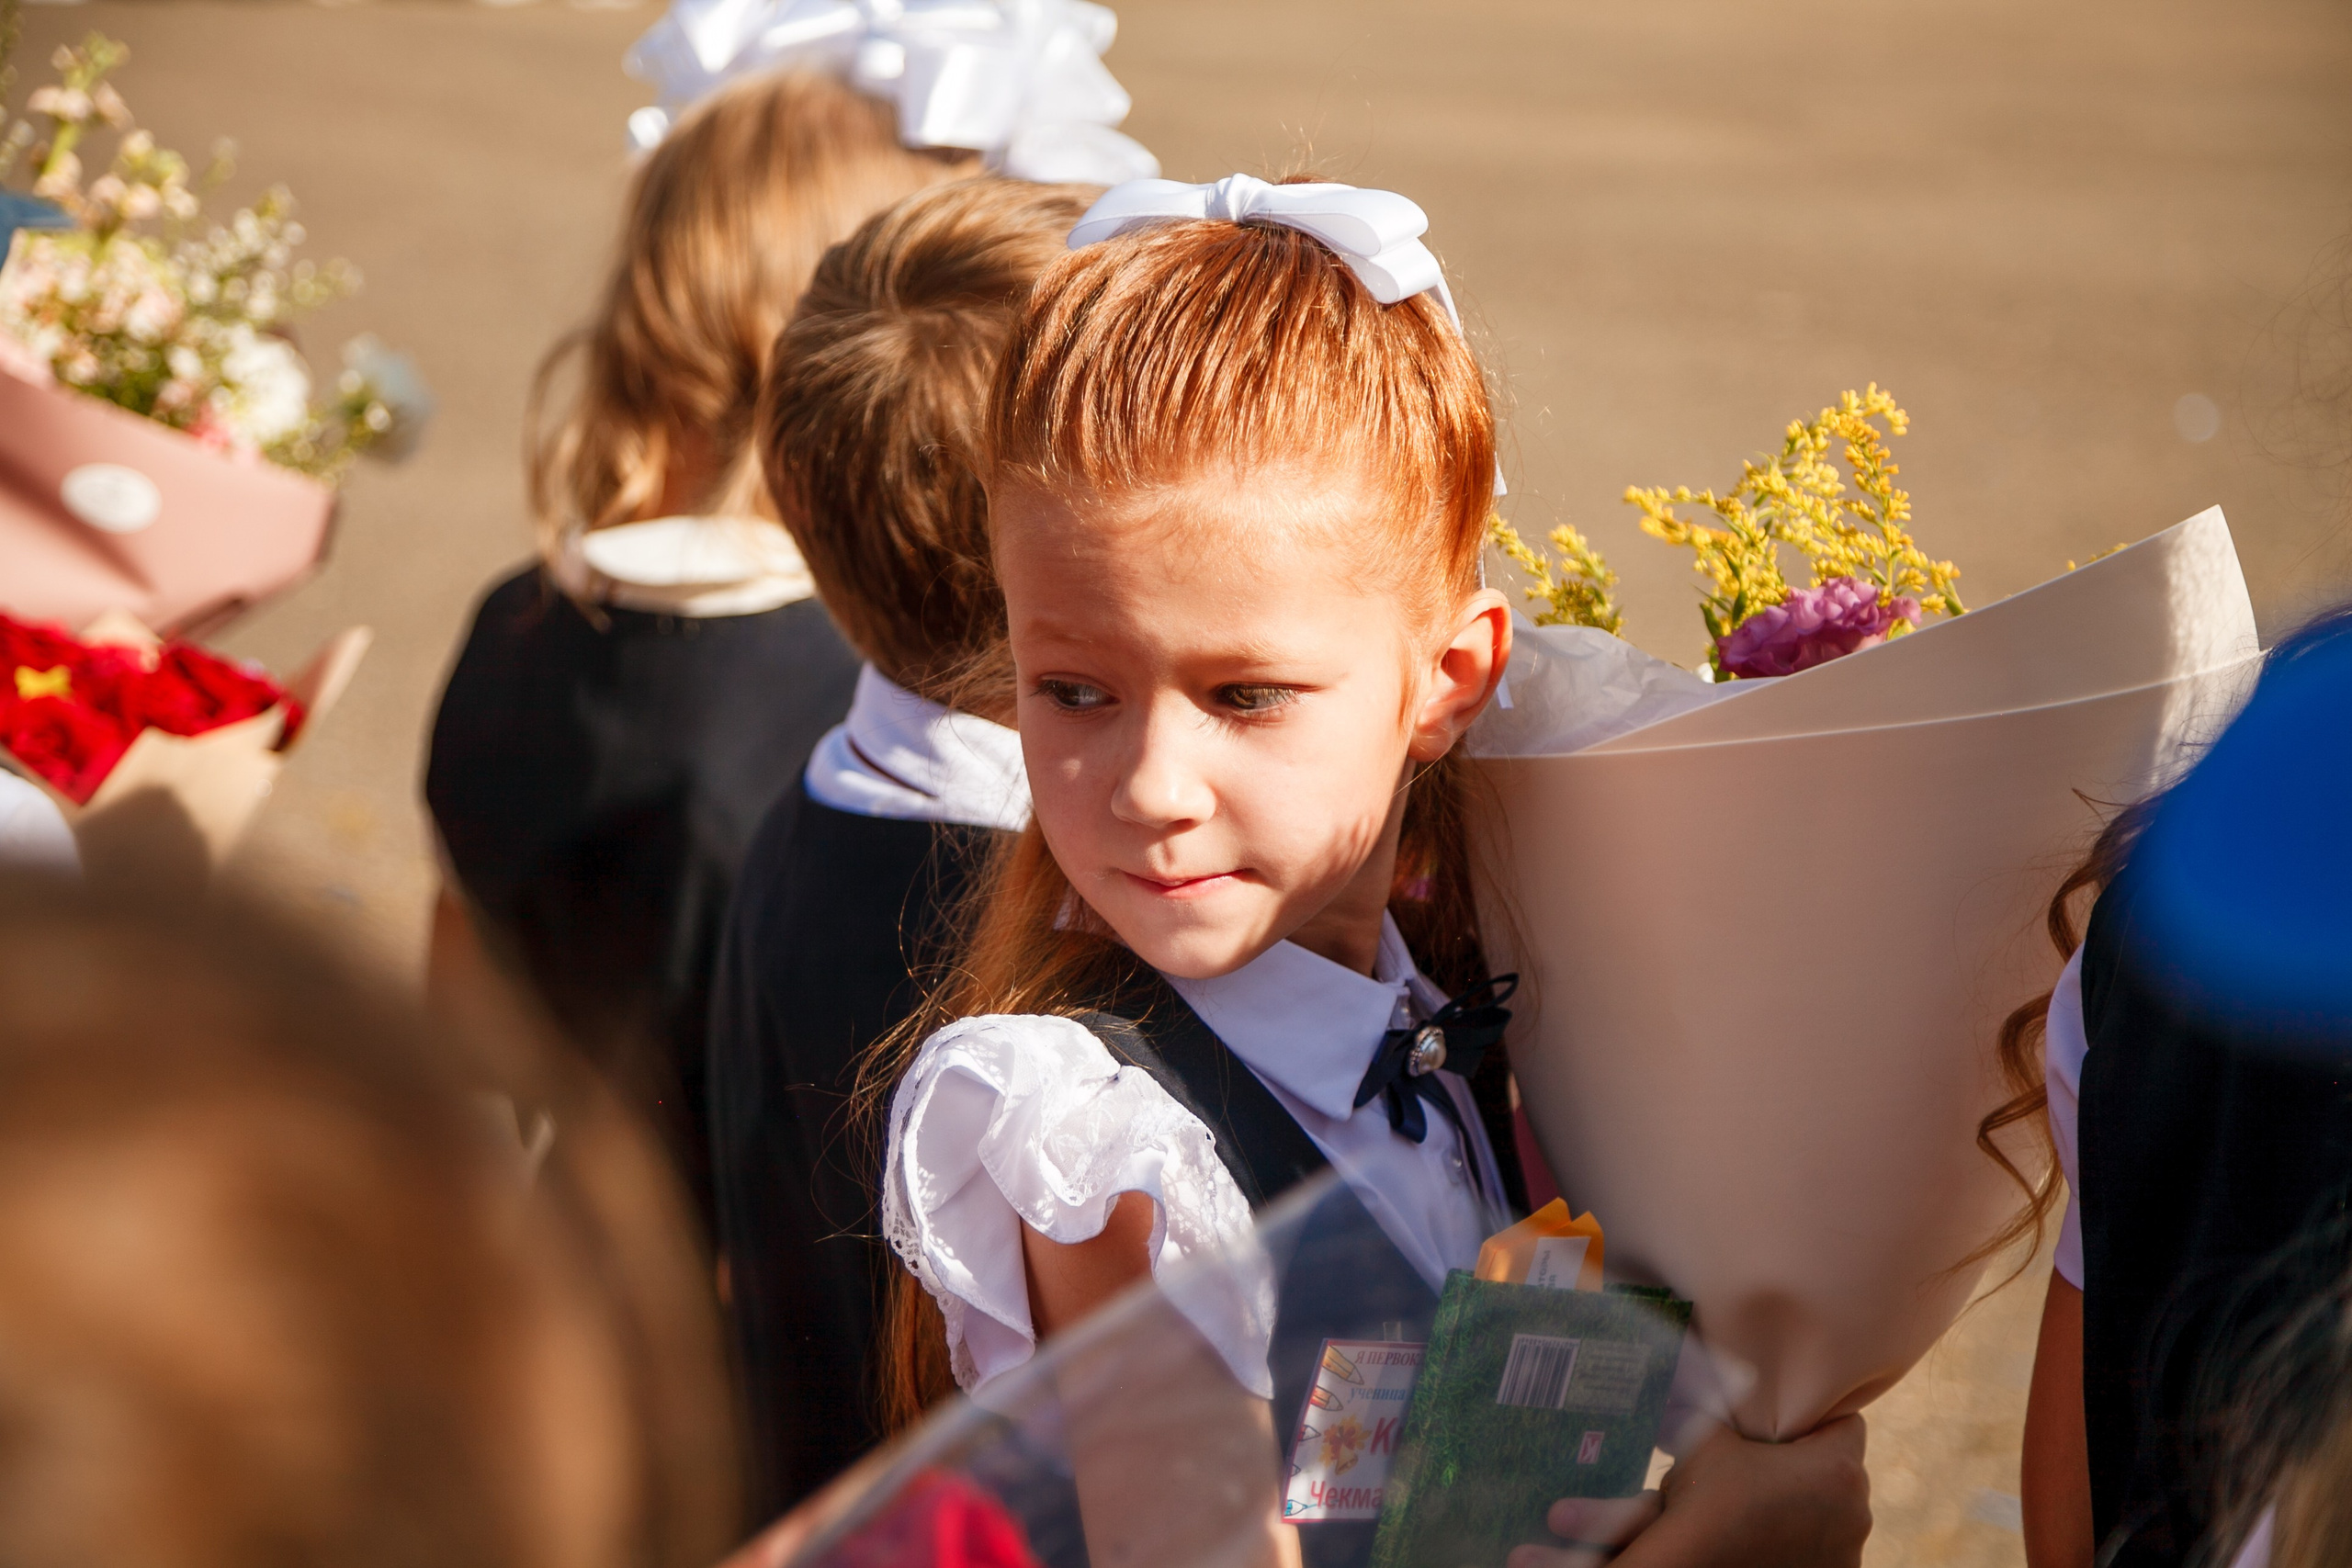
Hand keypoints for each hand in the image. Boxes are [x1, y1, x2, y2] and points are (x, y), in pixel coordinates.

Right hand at [1506, 1415, 1870, 1567]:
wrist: (1690, 1564)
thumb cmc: (1704, 1500)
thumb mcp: (1709, 1436)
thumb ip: (1726, 1407)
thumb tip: (1712, 1374)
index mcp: (1839, 1469)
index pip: (1847, 1421)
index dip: (1814, 1417)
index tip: (1783, 1423)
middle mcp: (1857, 1513)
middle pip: (1840, 1469)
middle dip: (1809, 1463)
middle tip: (1767, 1461)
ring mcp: (1849, 1552)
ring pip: (1835, 1511)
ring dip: (1809, 1503)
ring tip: (1763, 1502)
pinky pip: (1827, 1545)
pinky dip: (1805, 1538)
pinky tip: (1767, 1533)